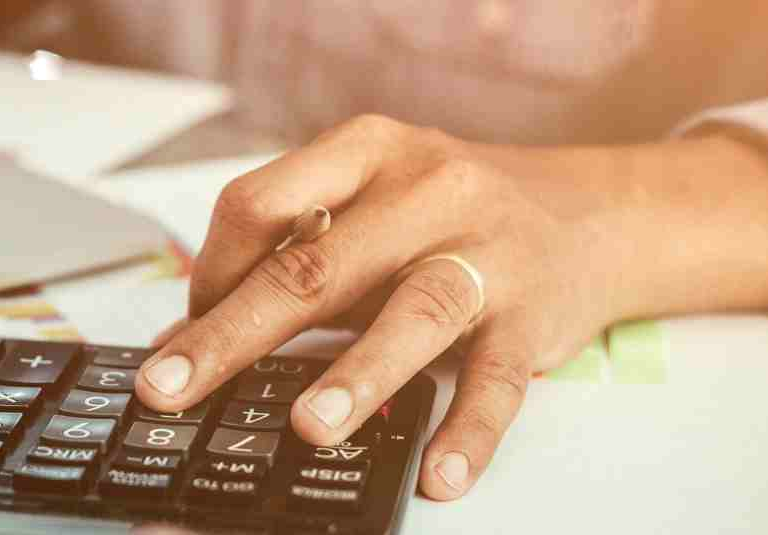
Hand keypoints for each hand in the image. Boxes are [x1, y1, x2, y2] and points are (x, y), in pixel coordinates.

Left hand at [134, 115, 767, 499]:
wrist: (593, 213)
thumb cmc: (448, 215)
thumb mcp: (367, 210)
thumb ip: (290, 260)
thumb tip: (189, 338)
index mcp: (366, 152)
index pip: (261, 202)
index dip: (211, 268)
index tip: (184, 327)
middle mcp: (426, 191)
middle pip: (315, 265)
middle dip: (234, 333)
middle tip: (174, 387)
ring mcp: (487, 252)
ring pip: (415, 312)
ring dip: (358, 373)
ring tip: (309, 426)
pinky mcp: (537, 315)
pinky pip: (499, 379)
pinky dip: (467, 431)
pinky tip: (437, 473)